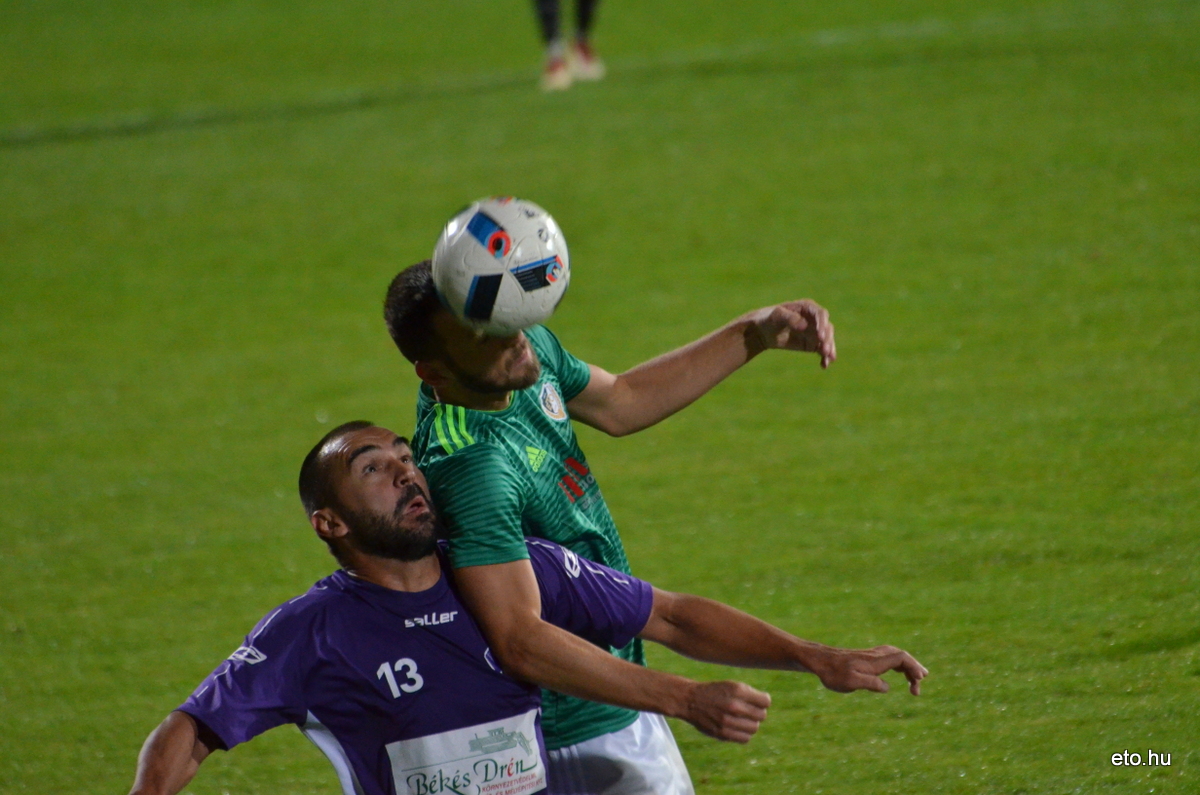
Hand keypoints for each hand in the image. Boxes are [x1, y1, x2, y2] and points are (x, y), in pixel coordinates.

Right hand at [683, 680, 770, 742]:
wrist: (691, 700)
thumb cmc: (715, 692)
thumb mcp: (732, 685)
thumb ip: (750, 695)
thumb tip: (766, 706)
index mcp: (737, 690)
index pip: (766, 702)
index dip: (763, 702)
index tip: (757, 702)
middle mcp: (733, 705)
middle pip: (761, 716)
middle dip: (757, 713)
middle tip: (748, 710)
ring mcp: (728, 721)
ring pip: (754, 728)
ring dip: (751, 724)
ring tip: (742, 719)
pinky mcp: (723, 733)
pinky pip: (745, 738)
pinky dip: (744, 734)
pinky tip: (737, 727)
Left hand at [746, 300, 835, 367]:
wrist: (763, 332)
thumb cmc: (769, 319)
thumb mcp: (777, 316)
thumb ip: (790, 319)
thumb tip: (805, 326)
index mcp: (808, 307)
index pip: (820, 314)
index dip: (822, 324)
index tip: (820, 336)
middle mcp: (815, 319)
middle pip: (826, 328)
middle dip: (827, 339)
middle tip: (825, 350)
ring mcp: (815, 332)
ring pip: (827, 340)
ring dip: (829, 349)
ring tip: (828, 358)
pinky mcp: (812, 344)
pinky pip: (821, 351)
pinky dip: (824, 358)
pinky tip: (824, 365)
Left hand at [810, 645, 927, 695]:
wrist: (819, 660)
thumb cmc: (833, 673)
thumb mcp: (851, 683)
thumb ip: (871, 684)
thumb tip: (887, 687)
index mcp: (874, 662)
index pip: (901, 658)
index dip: (913, 666)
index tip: (919, 680)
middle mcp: (875, 656)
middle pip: (902, 656)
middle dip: (914, 668)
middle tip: (920, 683)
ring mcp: (870, 656)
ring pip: (896, 656)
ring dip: (907, 666)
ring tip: (915, 679)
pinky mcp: (866, 658)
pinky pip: (888, 657)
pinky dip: (898, 664)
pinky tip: (898, 672)